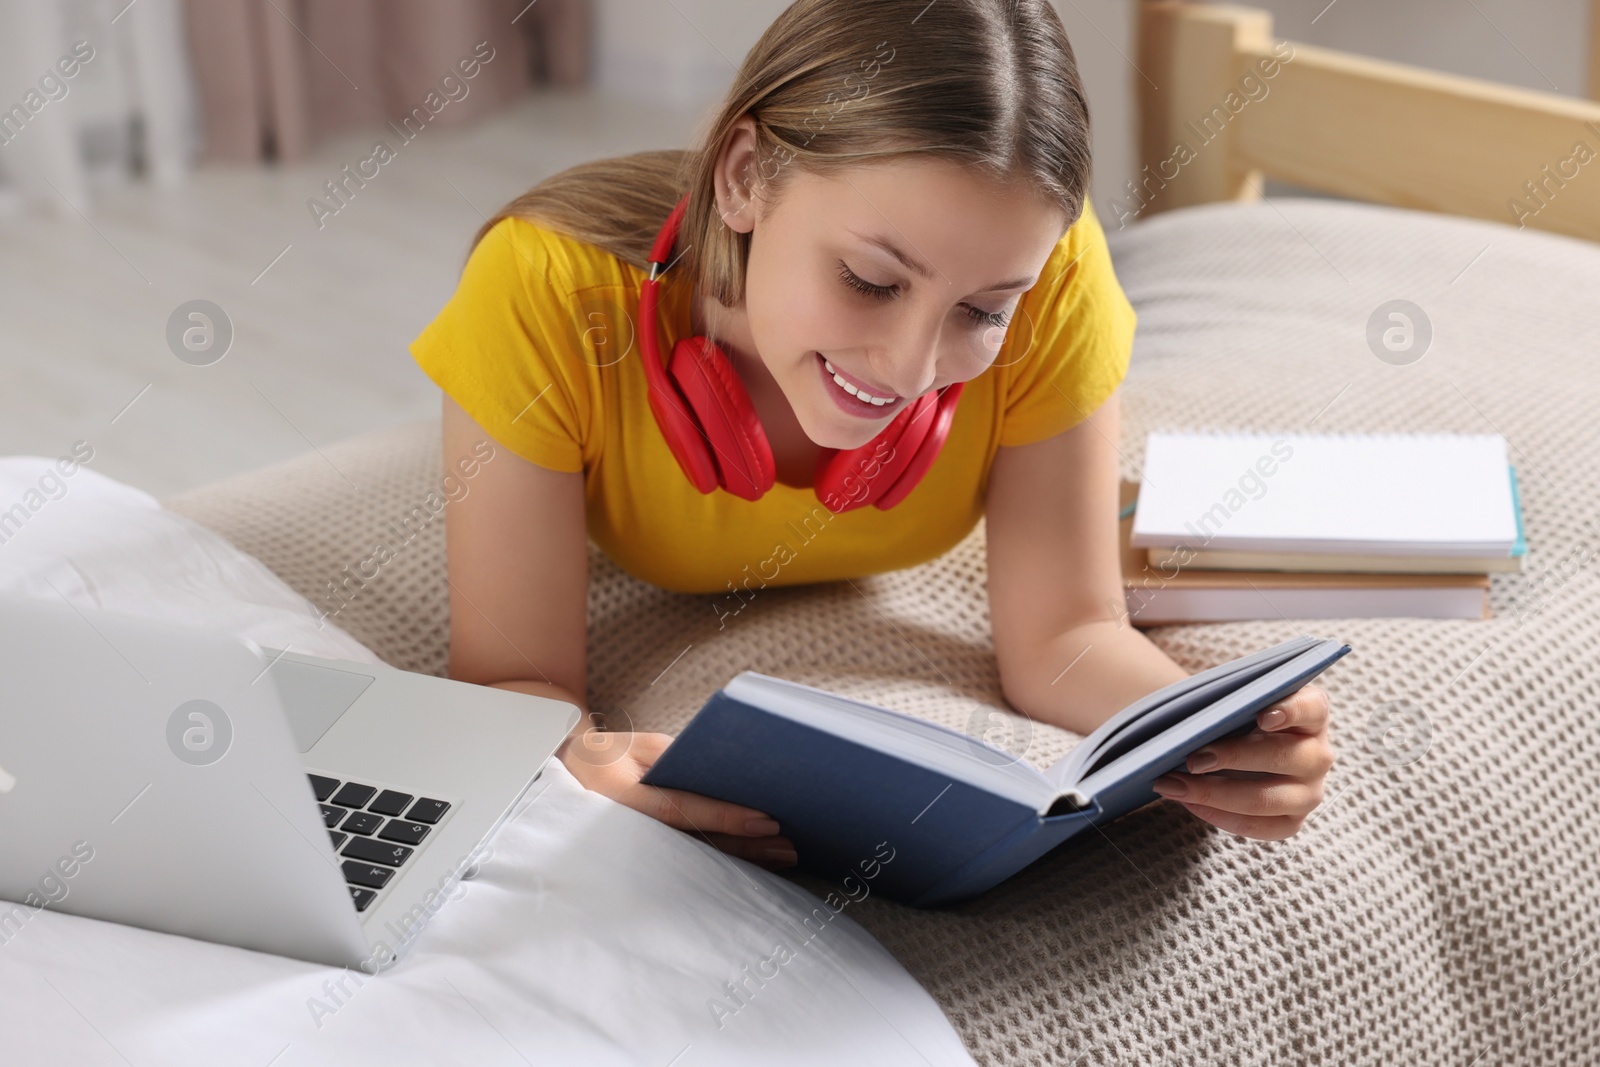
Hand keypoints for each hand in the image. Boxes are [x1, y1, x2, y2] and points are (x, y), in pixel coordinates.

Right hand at [558, 730, 797, 868]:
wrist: (562, 779)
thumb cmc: (605, 757)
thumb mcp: (636, 747)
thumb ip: (674, 759)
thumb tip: (723, 773)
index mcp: (620, 794)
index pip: (679, 809)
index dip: (723, 817)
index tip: (765, 821)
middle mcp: (626, 829)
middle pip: (694, 842)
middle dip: (743, 845)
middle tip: (786, 846)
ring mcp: (634, 849)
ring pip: (694, 857)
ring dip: (739, 857)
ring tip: (779, 856)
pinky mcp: (644, 856)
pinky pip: (687, 860)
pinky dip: (721, 860)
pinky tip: (752, 860)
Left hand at [1151, 683, 1333, 839]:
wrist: (1235, 748)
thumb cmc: (1235, 718)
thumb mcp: (1235, 702)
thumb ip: (1226, 703)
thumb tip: (1188, 719)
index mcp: (1312, 714)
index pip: (1311, 707)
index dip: (1290, 711)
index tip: (1262, 716)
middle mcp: (1318, 753)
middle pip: (1281, 756)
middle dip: (1232, 757)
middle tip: (1192, 759)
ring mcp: (1310, 791)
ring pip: (1266, 798)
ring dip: (1214, 793)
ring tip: (1175, 785)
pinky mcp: (1293, 820)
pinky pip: (1259, 826)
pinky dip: (1219, 816)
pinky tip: (1190, 803)